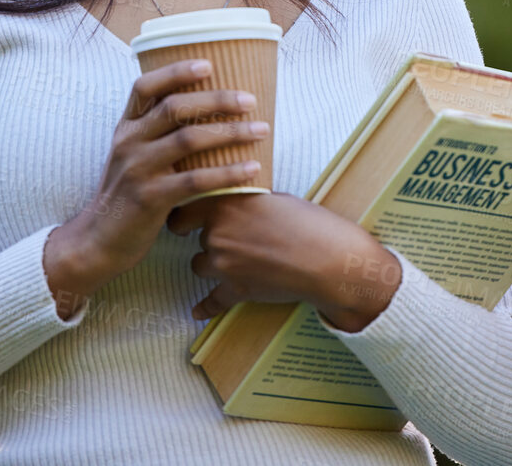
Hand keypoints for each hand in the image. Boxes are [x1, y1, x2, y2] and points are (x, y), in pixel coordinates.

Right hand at [42, 59, 270, 318]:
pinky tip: (252, 170)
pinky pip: (196, 180)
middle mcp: (128, 142)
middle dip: (217, 99)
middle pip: (175, 107)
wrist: (98, 241)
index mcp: (125, 127)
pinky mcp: (150, 198)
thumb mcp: (132, 156)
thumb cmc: (128, 194)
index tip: (209, 64)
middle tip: (250, 100)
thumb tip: (207, 108)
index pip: (144, 86)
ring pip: (189, 140)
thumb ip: (157, 133)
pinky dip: (228, 173)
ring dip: (231, 132)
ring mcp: (137, 169)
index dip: (176, 71)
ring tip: (262, 130)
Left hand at [167, 192, 399, 331]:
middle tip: (236, 240)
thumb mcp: (276, 199)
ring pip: (200, 266)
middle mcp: (218, 233)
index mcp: (227, 205)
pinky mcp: (234, 290)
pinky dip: (206, 307)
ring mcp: (224, 264)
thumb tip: (236, 205)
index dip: (183, 217)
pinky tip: (198, 311)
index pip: (185, 211)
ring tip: (237, 262)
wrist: (328, 259)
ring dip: (214, 265)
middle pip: (199, 239)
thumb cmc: (310, 224)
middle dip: (213, 240)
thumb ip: (247, 202)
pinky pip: (211, 301)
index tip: (184, 221)